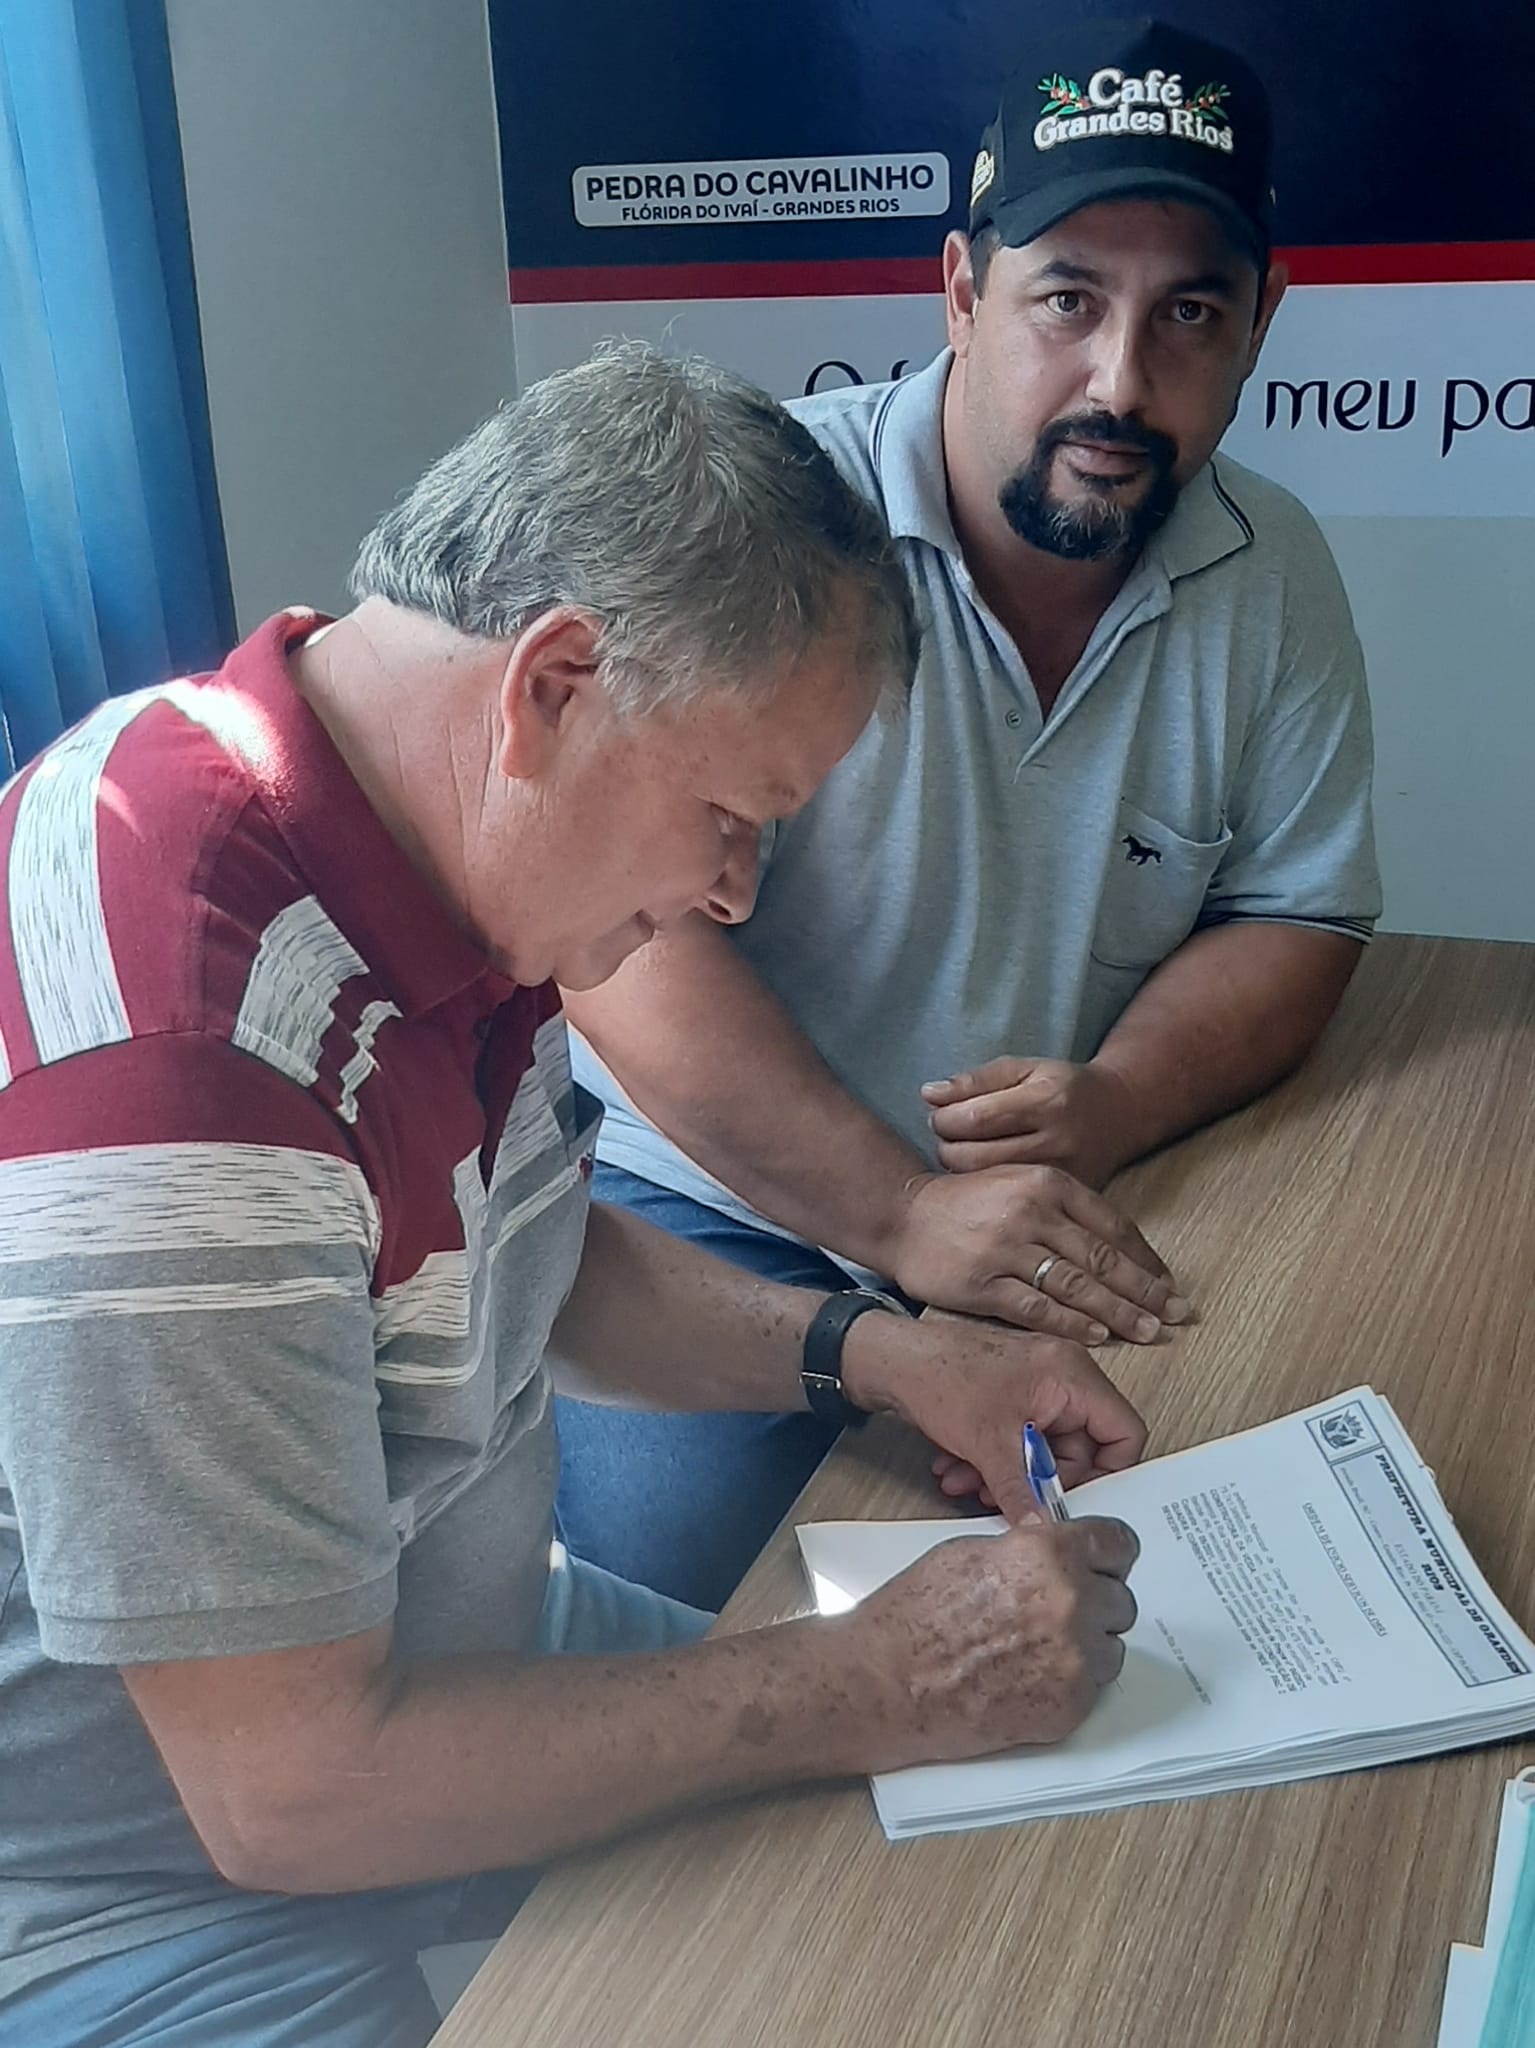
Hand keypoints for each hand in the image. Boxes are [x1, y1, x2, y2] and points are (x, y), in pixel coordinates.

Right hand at [838, 1518, 1138, 1770]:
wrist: (886, 1683)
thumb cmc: (912, 1619)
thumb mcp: (967, 1554)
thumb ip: (1025, 1551)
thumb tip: (1051, 1552)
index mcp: (1047, 1555)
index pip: (1118, 1544)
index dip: (1107, 1555)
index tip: (1105, 1562)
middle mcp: (1070, 1603)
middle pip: (1121, 1599)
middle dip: (1092, 1603)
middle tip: (1053, 1613)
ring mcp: (1074, 1660)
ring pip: (1111, 1648)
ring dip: (1084, 1647)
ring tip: (1033, 1650)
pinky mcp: (1069, 1708)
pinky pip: (1092, 1689)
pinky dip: (1067, 1684)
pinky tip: (1025, 1678)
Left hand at [842, 1309, 1147, 1520]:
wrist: (890, 1360)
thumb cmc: (940, 1376)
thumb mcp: (990, 1446)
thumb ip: (1025, 1493)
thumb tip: (1046, 1528)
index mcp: (1072, 1376)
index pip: (1124, 1431)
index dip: (1108, 1473)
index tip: (1077, 1500)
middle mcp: (1061, 1377)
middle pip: (1080, 1448)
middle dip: (1040, 1480)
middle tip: (1012, 1499)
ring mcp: (1035, 1387)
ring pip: (1042, 1450)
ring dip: (1009, 1476)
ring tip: (970, 1484)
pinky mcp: (1009, 1399)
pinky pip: (1019, 1441)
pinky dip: (993, 1462)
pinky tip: (959, 1471)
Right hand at [888, 1163, 1189, 1346]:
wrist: (905, 1216)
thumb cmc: (969, 1204)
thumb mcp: (1020, 1186)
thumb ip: (1065, 1211)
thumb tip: (1119, 1250)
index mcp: (1048, 1184)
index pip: (1112, 1226)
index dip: (1147, 1260)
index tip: (1170, 1284)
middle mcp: (1032, 1212)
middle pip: (1102, 1258)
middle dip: (1146, 1291)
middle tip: (1179, 1314)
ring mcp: (1007, 1248)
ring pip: (1077, 1286)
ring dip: (1119, 1312)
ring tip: (1150, 1331)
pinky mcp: (984, 1283)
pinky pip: (1038, 1308)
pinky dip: (1072, 1324)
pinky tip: (1099, 1337)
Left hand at [922, 1056, 1139, 1187]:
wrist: (1121, 1115)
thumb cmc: (1064, 1088)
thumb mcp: (1024, 1069)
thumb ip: (975, 1080)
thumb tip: (928, 1094)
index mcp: (1045, 1101)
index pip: (973, 1118)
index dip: (944, 1119)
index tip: (942, 1116)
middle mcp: (1056, 1141)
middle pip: (973, 1157)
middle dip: (947, 1145)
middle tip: (950, 1137)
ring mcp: (1061, 1176)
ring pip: (984, 1184)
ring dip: (962, 1169)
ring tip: (968, 1152)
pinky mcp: (1063, 1200)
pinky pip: (1008, 1202)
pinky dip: (986, 1189)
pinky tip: (988, 1174)